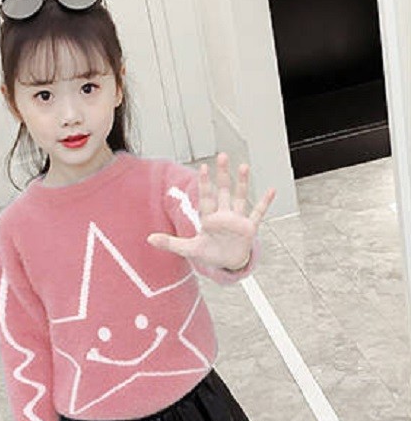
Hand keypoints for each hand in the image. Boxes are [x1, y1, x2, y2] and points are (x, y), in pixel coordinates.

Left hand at [147, 153, 275, 269]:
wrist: (228, 263)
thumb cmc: (210, 253)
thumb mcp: (189, 249)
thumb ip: (170, 243)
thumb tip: (149, 239)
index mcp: (209, 218)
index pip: (207, 197)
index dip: (206, 183)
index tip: (203, 167)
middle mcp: (224, 215)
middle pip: (224, 191)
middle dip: (223, 175)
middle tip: (222, 156)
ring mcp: (237, 220)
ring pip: (240, 197)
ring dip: (242, 183)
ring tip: (244, 166)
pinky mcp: (249, 227)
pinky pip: (258, 212)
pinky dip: (265, 202)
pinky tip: (271, 190)